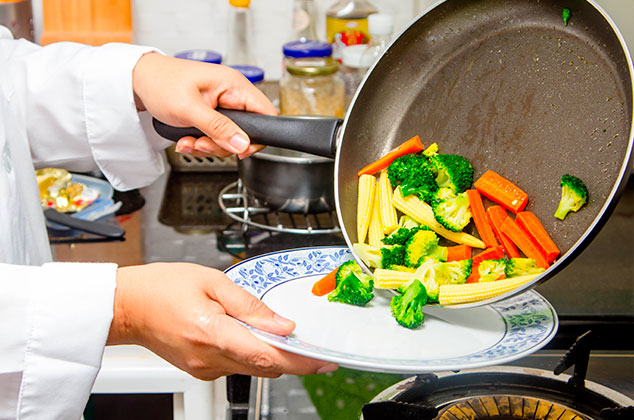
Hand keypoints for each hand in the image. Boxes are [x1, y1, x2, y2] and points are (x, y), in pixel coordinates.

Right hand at [108, 263, 336, 379]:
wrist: (127, 306)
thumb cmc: (162, 287)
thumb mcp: (212, 282)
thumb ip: (251, 305)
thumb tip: (282, 323)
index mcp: (213, 333)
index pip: (268, 356)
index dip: (301, 361)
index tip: (324, 361)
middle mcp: (209, 359)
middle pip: (265, 366)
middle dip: (291, 357)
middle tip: (309, 342)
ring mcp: (204, 369)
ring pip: (253, 367)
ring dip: (270, 353)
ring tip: (274, 330)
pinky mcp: (201, 370)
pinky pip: (237, 366)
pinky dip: (251, 353)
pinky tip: (248, 334)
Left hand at [132, 53, 275, 158]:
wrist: (138, 80)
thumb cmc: (160, 83)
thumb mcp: (189, 109)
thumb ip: (218, 128)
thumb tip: (243, 144)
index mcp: (234, 86)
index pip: (266, 113)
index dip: (257, 136)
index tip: (238, 149)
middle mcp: (232, 94)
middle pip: (246, 131)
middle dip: (223, 144)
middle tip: (202, 143)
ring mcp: (223, 104)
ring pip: (230, 138)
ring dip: (209, 146)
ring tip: (188, 140)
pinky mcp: (213, 113)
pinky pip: (217, 136)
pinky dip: (202, 142)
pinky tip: (186, 139)